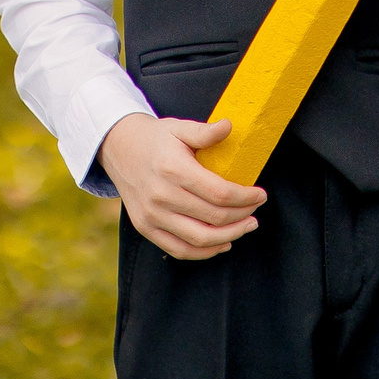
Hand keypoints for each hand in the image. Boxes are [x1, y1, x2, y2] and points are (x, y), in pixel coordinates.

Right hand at [99, 113, 265, 259]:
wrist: (118, 148)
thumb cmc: (156, 138)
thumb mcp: (180, 127)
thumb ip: (205, 131)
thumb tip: (229, 126)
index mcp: (173, 169)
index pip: (219, 193)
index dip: (245, 198)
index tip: (260, 195)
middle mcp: (160, 196)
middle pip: (213, 217)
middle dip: (242, 216)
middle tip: (256, 210)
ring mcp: (151, 215)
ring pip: (199, 238)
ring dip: (229, 236)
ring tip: (246, 227)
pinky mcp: (145, 227)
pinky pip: (179, 250)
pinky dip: (204, 252)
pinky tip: (223, 243)